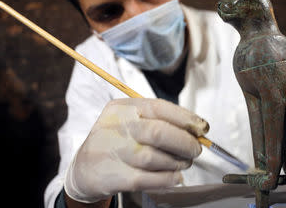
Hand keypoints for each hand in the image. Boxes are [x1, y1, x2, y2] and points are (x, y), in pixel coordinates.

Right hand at [64, 98, 208, 203]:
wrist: (83, 169)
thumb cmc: (116, 141)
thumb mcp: (129, 121)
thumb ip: (158, 120)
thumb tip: (196, 129)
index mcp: (121, 108)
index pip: (158, 107)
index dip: (185, 118)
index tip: (203, 128)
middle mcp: (114, 127)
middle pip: (158, 132)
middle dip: (185, 142)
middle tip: (196, 150)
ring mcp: (112, 152)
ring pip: (154, 157)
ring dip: (177, 162)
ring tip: (184, 163)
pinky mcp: (113, 176)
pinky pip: (147, 178)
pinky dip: (167, 178)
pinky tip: (175, 177)